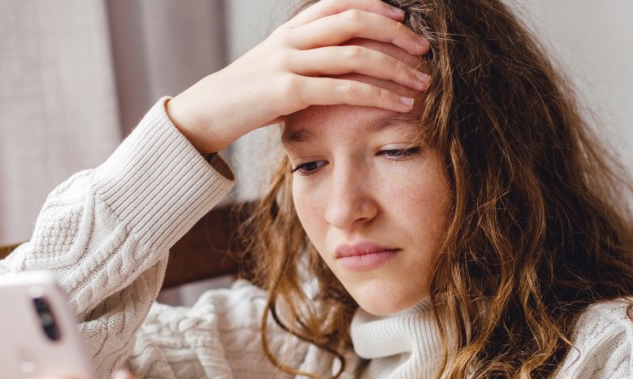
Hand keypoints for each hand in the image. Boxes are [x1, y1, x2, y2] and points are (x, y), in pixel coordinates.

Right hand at [166, 0, 429, 152]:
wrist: (209, 113)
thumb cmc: (250, 96)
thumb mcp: (279, 66)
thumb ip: (309, 58)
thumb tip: (344, 62)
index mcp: (293, 28)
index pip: (342, 2)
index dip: (377, 6)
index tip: (405, 20)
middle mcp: (293, 37)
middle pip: (354, 20)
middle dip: (396, 32)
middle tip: (424, 50)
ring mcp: (290, 61)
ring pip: (354, 53)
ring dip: (395, 67)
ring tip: (422, 82)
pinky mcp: (289, 90)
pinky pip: (343, 88)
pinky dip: (377, 95)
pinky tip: (399, 104)